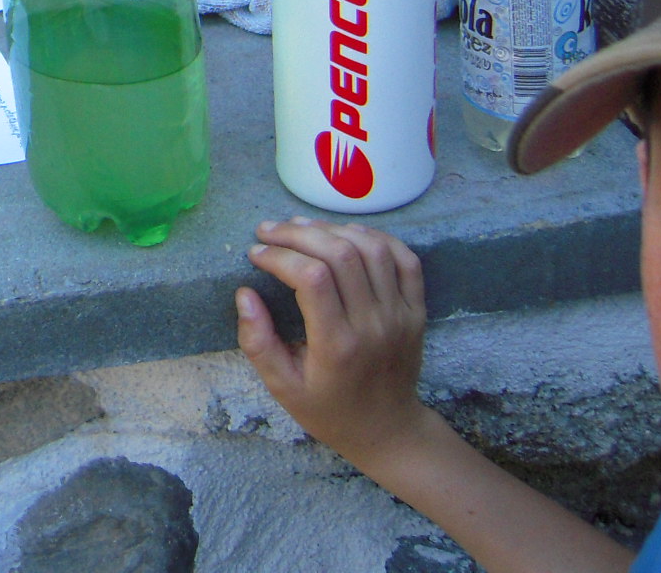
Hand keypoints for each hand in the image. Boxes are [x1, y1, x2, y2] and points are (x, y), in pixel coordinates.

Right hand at [235, 216, 431, 469]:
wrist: (388, 430)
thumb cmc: (329, 410)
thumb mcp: (282, 387)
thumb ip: (258, 342)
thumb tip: (244, 294)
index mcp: (338, 345)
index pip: (312, 278)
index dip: (279, 256)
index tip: (255, 254)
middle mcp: (374, 324)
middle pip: (340, 253)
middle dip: (298, 234)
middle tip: (269, 231)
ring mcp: (400, 314)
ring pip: (371, 248)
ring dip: (332, 229)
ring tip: (301, 229)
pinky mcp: (416, 310)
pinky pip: (403, 258)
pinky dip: (374, 237)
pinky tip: (345, 234)